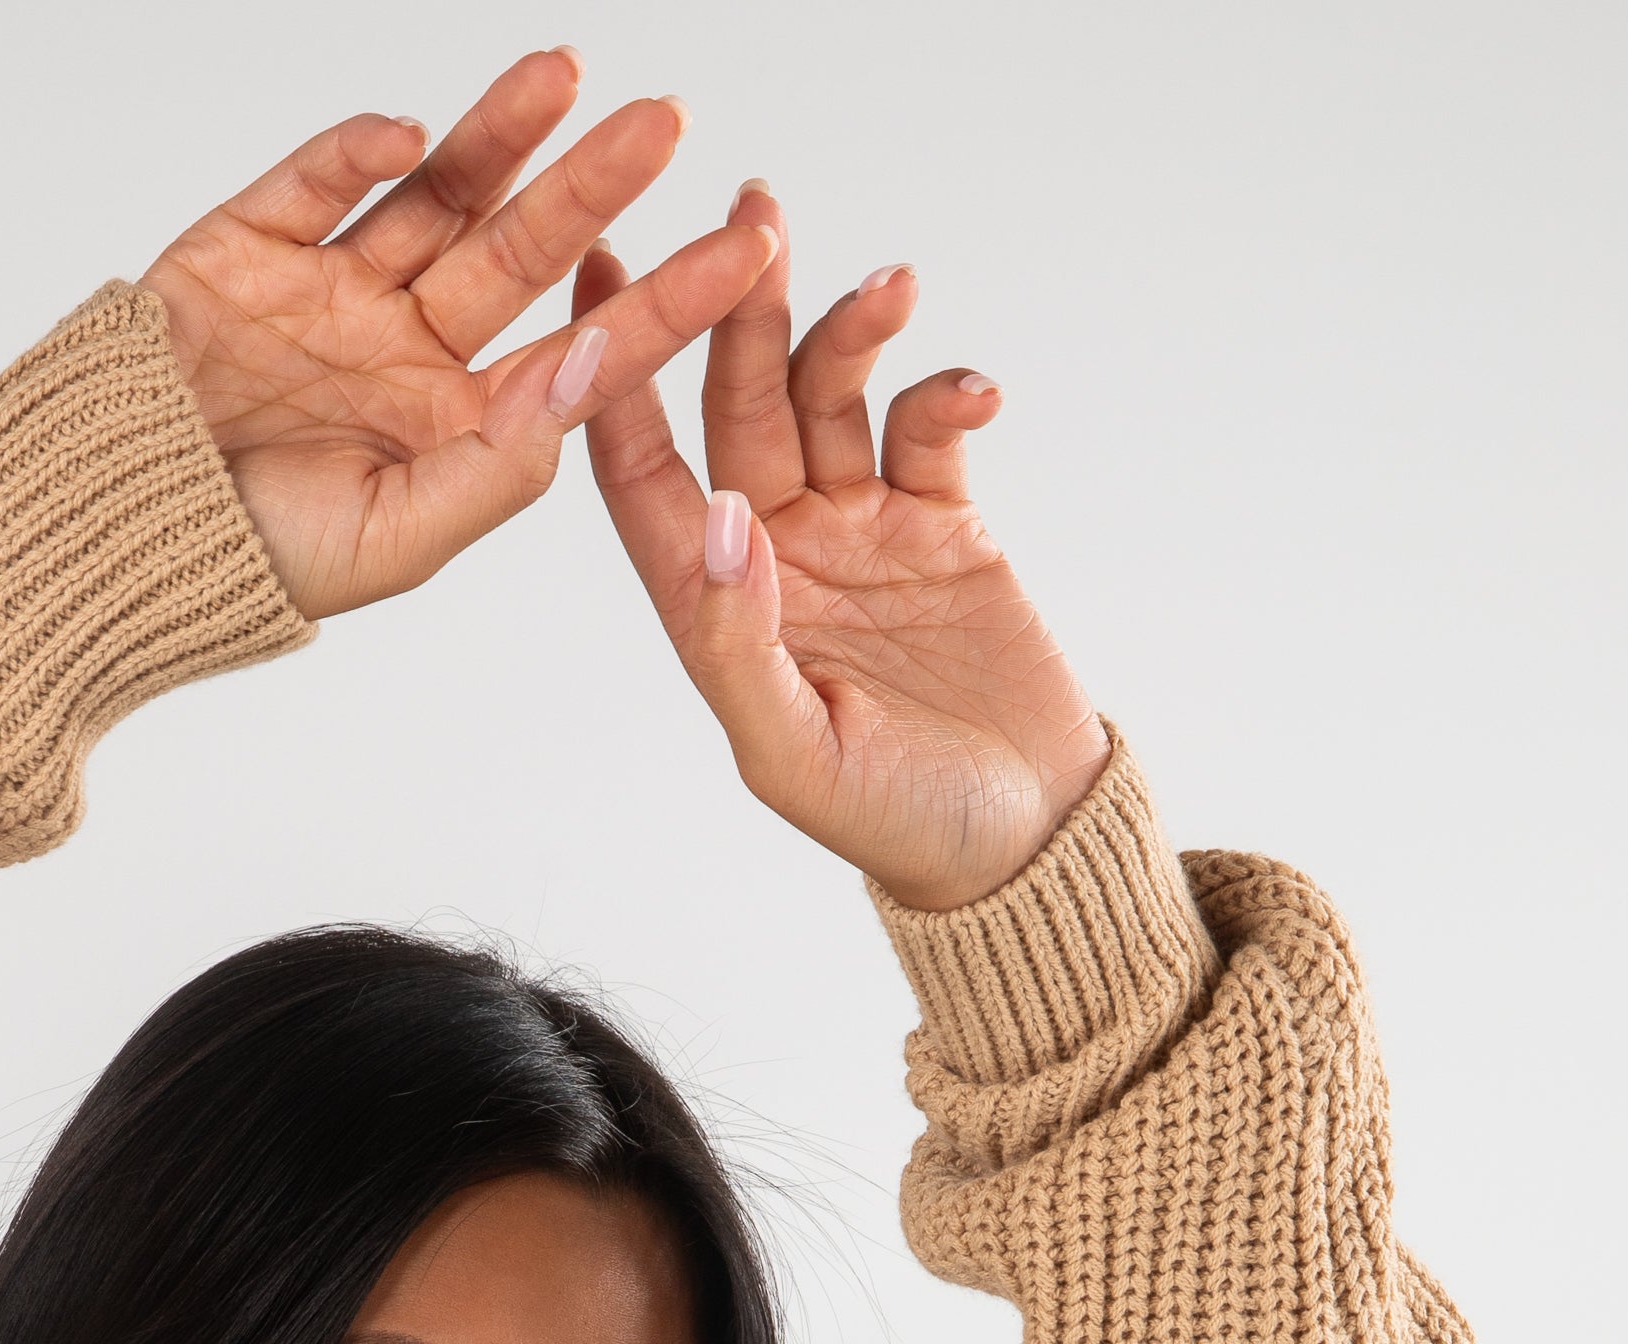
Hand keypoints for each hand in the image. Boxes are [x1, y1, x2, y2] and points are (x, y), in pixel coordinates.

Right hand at [140, 52, 775, 623]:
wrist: (105, 537)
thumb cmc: (248, 565)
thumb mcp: (396, 539)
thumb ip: (500, 461)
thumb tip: (591, 356)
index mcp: (451, 422)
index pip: (580, 348)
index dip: (667, 299)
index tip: (749, 248)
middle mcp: (405, 345)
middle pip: (522, 251)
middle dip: (598, 186)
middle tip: (671, 123)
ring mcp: (331, 286)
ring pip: (437, 192)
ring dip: (502, 133)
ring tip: (568, 73)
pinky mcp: (250, 243)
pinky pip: (316, 181)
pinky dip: (359, 150)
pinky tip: (411, 132)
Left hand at [577, 187, 1109, 911]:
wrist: (1023, 841)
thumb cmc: (897, 825)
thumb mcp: (796, 755)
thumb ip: (740, 643)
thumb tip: (720, 521)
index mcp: (716, 609)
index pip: (647, 478)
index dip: (617, 383)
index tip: (604, 282)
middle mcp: (776, 553)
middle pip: (740, 406)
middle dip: (742, 311)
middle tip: (752, 218)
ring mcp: (858, 528)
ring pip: (831, 395)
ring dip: (848, 330)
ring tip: (884, 286)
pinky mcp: (943, 518)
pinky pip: (927, 424)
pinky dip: (944, 389)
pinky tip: (969, 386)